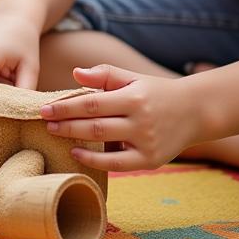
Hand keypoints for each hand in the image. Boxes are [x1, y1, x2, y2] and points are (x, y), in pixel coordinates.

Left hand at [38, 64, 204, 171]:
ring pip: (103, 143)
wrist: (196, 111)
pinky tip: (76, 153)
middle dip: (65, 123)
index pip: (92, 102)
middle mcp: (141, 120)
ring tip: (54, 133)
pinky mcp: (151, 160)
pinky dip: (94, 161)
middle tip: (42, 121)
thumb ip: (105, 74)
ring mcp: (146, 142)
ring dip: (74, 138)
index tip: (44, 108)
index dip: (66, 106)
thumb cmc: (156, 92)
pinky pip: (117, 165)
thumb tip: (75, 73)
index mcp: (134, 97)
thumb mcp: (133, 78)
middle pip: (94, 124)